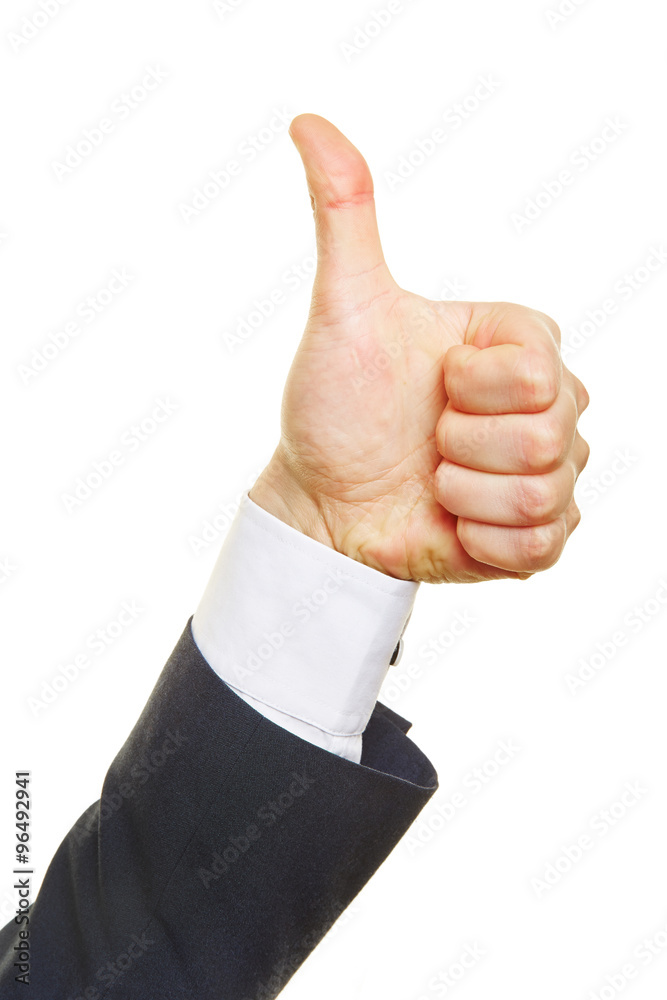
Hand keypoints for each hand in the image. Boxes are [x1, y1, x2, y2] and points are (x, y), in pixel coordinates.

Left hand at [249, 114, 589, 583]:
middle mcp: (547, 406)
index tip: (432, 385)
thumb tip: (309, 122)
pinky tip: (449, 521)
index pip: (536, 366)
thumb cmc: (335, 405)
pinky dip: (479, 539)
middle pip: (548, 432)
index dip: (471, 386)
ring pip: (543, 491)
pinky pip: (540, 544)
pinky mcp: (538, 534)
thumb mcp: (345, 307)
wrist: (324, 500)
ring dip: (463, 492)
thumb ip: (345, 214)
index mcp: (519, 347)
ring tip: (433, 480)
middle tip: (425, 441)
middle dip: (460, 444)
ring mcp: (548, 471)